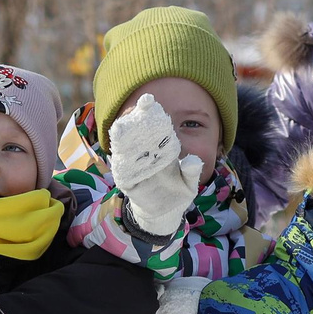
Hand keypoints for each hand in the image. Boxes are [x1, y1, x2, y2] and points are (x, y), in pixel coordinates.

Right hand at [107, 92, 203, 234]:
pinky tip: (119, 159)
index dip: (151, 115)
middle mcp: (147, 156)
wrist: (167, 212)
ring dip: (122, 142)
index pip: (155, 129)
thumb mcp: (189, 182)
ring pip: (126, 152)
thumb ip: (191, 171)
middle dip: (133, 124)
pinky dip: (121, 167)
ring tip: (119, 130)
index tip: (148, 101)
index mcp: (162, 150)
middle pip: (137, 136)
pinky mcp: (129, 184)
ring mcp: (136, 169)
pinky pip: (122, 174)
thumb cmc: (179, 192)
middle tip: (133, 112)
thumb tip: (193, 160)